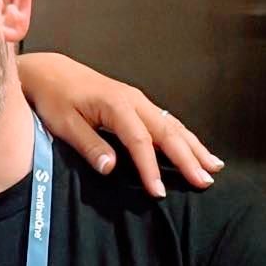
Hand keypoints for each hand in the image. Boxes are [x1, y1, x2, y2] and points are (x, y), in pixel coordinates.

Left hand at [16, 53, 223, 197]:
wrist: (52, 73)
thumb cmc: (55, 99)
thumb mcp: (65, 124)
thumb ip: (88, 145)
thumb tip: (110, 168)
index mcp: (116, 105)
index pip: (140, 141)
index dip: (151, 168)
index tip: (159, 192)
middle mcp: (134, 101)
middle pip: (167, 132)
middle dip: (188, 158)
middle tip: (204, 182)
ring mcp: (139, 101)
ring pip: (173, 125)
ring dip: (195, 147)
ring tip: (213, 167)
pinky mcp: (138, 105)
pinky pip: (168, 122)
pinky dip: (185, 137)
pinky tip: (197, 150)